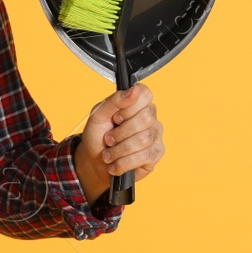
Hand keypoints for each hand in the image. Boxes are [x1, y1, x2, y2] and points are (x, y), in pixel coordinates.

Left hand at [72, 84, 163, 203]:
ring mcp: (155, 135)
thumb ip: (115, 100)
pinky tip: (116, 163)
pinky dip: (123, 162)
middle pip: (145, 119)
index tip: (116, 118)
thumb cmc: (97, 136)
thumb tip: (134, 89)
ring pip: (143, 139)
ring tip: (109, 153)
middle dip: (120, 133)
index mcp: (136, 103)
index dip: (129, 108)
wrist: (95, 162)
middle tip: (108, 139)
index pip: (145, 94)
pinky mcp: (156, 154)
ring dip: (119, 150)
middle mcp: (150, 117)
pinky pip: (144, 156)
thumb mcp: (98, 115)